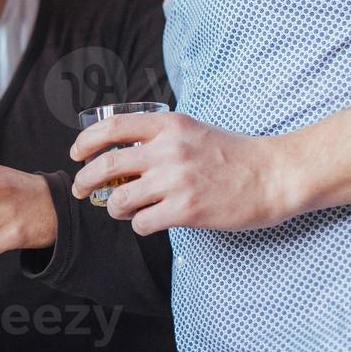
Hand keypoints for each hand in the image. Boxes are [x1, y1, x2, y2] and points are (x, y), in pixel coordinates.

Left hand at [69, 111, 296, 233]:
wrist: (274, 175)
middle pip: (105, 166)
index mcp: (169, 125)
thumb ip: (160, 137)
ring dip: (114, 208)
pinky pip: (142, 223)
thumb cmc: (234, 155)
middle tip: (80, 190)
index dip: (86, 141)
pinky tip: (150, 222)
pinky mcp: (186, 210)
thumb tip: (121, 153)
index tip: (76, 153)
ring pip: (120, 200)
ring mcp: (176, 181)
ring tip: (123, 209)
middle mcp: (168, 150)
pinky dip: (140, 225)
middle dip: (84, 181)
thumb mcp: (194, 131)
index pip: (112, 127)